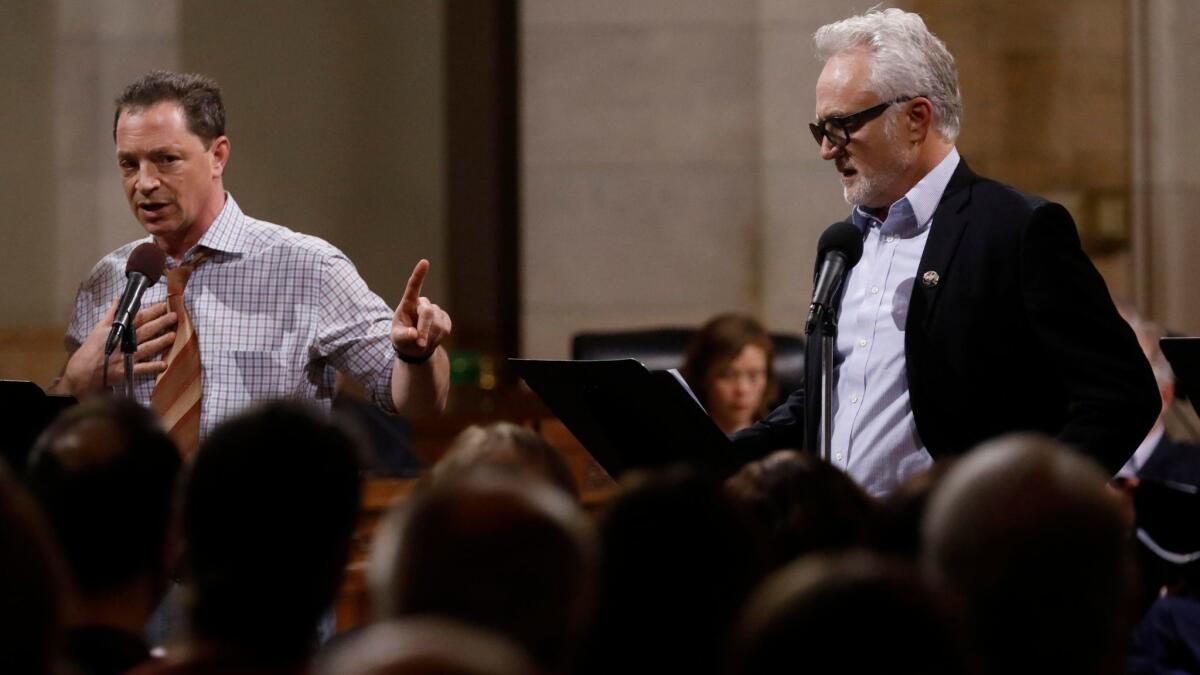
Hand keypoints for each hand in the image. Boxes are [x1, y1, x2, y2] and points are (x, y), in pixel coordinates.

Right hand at [57, 298, 177, 395]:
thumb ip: (111, 314)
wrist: (80, 374)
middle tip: (175, 316)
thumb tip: (120, 298)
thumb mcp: (98, 329)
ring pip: (146, 347)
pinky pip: (142, 369)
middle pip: (145, 330)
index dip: (151, 311)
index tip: (164, 305)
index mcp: (116, 331)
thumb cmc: (89, 351)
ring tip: (173, 335)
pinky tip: (165, 364)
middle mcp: (123, 343)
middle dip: (160, 323)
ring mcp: (125, 357)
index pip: (137, 318)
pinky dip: (153, 367)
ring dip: (160, 341)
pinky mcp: (126, 372)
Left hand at [391, 259, 450, 360]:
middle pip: (427, 312)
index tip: (425, 262)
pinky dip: (437, 338)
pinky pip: (444, 328)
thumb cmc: (403, 338)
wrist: (415, 347)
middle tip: (420, 343)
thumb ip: (404, 336)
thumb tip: (414, 334)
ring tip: (421, 342)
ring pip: (437, 323)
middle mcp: (422, 304)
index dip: (419, 274)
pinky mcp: (445, 319)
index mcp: (408, 304)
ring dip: (429, 336)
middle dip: (424, 329)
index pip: (413, 287)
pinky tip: (431, 339)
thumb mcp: (398, 339)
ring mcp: (435, 310)